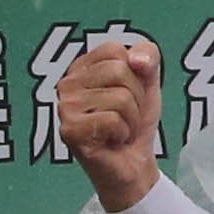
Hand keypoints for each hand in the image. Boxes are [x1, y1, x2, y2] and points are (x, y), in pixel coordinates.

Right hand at [59, 36, 162, 213]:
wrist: (134, 164)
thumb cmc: (135, 122)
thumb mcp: (148, 81)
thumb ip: (148, 56)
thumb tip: (136, 59)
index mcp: (82, 67)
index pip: (114, 50)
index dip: (134, 74)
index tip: (127, 94)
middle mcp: (67, 84)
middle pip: (119, 71)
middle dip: (135, 98)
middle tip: (124, 116)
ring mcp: (65, 108)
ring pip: (120, 97)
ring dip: (130, 119)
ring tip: (118, 129)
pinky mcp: (70, 130)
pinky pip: (113, 119)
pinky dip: (123, 133)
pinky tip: (112, 140)